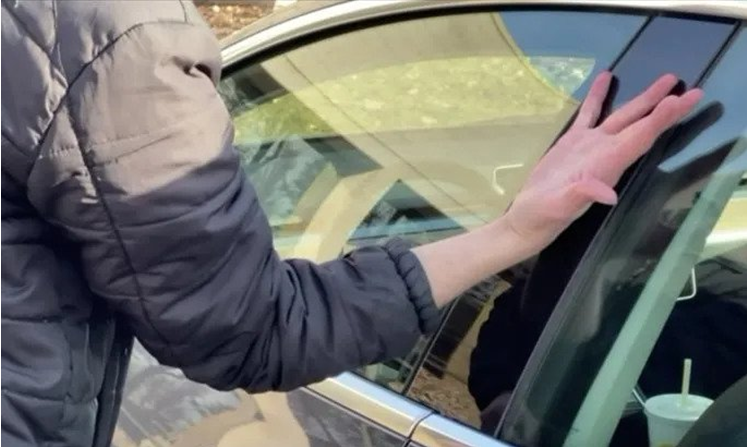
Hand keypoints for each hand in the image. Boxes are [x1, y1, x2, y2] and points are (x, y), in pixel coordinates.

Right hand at [503, 72, 702, 250]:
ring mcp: (591, 146)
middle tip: (692, 90)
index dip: (660, 119)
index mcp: (607, 165)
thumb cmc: (545, 216)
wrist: (529, 218)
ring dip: (644, 99)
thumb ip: (582, 196)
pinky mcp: (573, 142)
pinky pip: (590, 114)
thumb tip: (608, 195)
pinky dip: (598, 96)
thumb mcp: (560, 207)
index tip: (679, 100)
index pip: (640, 138)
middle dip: (665, 108)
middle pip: (642, 125)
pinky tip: (605, 77)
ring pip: (622, 116)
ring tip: (666, 78)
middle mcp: (606, 153)